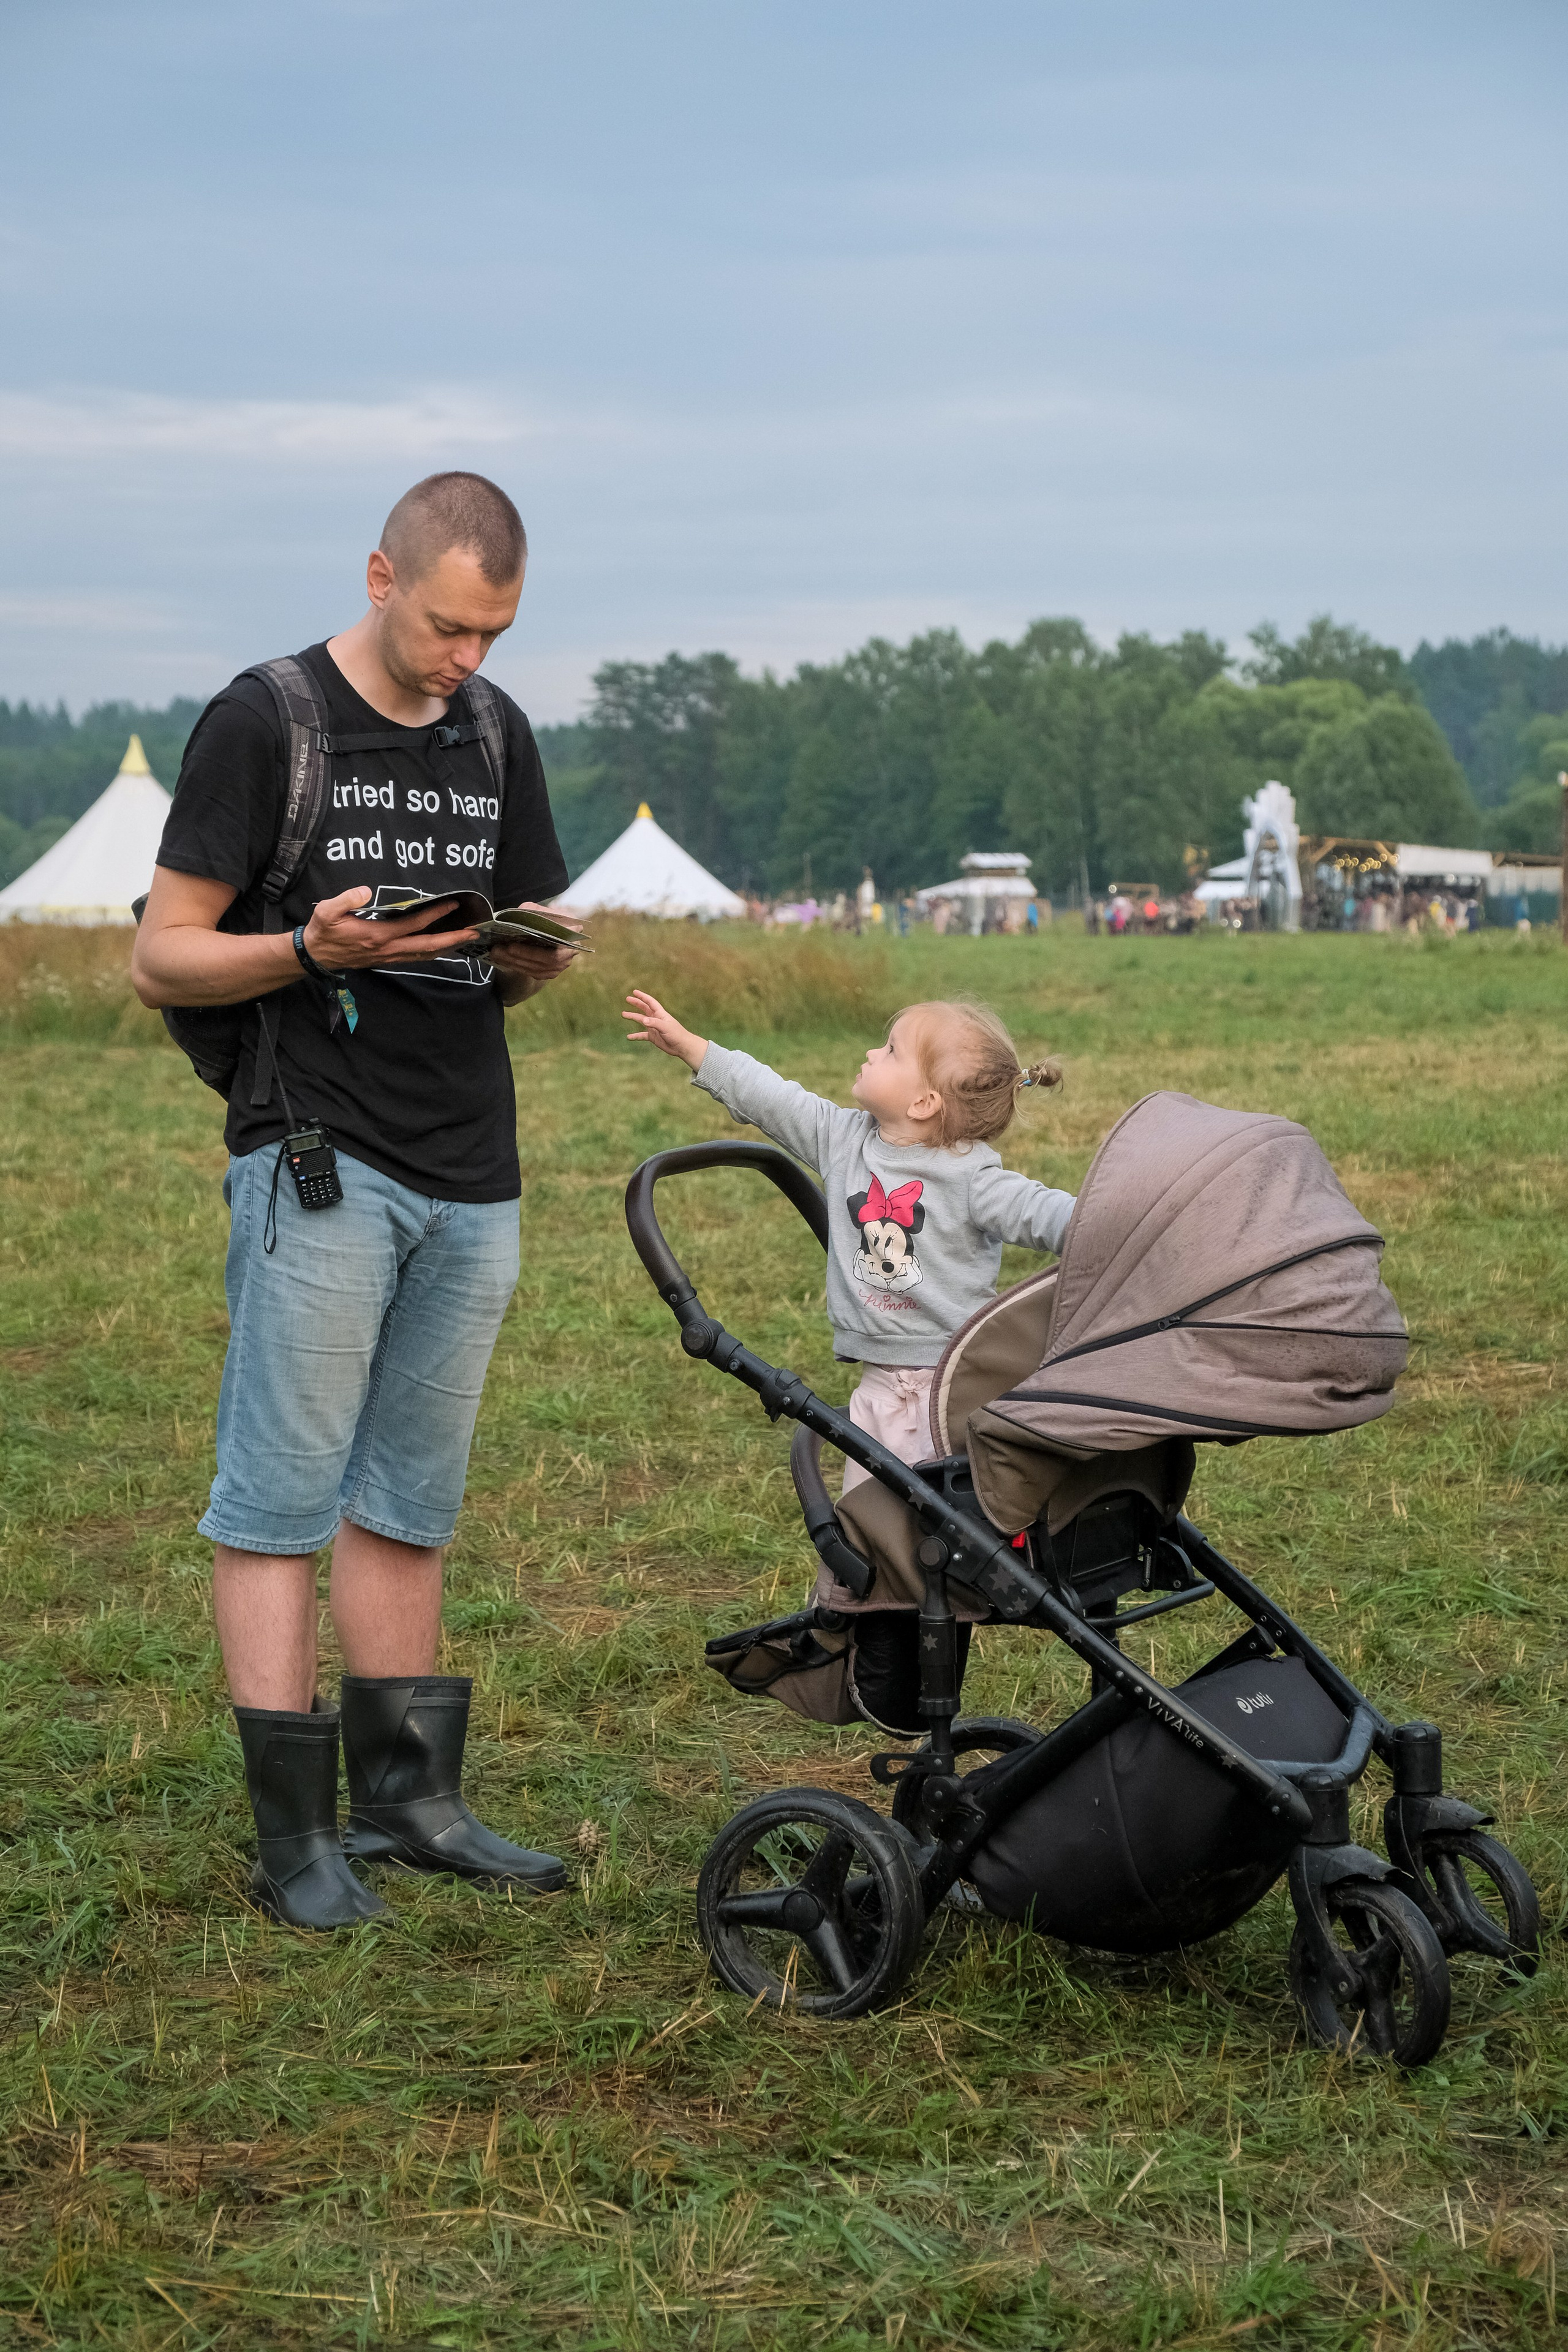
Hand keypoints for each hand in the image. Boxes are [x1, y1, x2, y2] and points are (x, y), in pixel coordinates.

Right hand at [302, 887, 478, 967]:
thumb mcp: (327, 911)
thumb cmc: (323, 932)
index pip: (414, 924)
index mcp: (378, 936)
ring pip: (424, 955)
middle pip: (428, 946)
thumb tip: (366, 890)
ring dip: (446, 948)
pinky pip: (416, 958)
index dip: (435, 914)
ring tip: (464, 939)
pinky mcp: (387, 959)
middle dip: (453, 939)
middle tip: (474, 931)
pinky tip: (442, 947)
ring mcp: (389, 957)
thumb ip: (346, 899)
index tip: (452, 904)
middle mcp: (388, 949)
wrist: (316, 956)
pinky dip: (432, 952)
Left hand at [485, 902, 582, 1002]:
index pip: (556, 943)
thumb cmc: (545, 918)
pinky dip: (516, 967)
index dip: (534, 948)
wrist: (551, 930)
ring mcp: (561, 965)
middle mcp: (570, 951)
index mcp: (572, 932)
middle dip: (519, 956)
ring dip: (514, 962)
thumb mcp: (539, 910)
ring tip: (496, 953)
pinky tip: (502, 959)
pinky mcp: (551, 972)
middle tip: (498, 949)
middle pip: (545, 959)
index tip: (511, 945)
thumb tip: (517, 917)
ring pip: (537, 968)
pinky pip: (533, 973)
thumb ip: (531, 911)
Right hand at [623, 990, 707, 1068]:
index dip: (642, 996)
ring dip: (633, 1017)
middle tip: (627, 999)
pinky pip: (642, 1035)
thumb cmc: (676, 1035)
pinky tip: (628, 1037)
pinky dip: (635, 1036)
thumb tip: (643, 1020)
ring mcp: (654, 1028)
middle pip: (644, 1009)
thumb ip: (654, 1023)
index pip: (650, 1002)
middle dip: (636, 1003)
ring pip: (641, 1020)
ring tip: (623, 1014)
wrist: (682, 1047)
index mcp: (660, 1014)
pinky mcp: (653, 1037)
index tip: (634, 992)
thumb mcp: (665, 1027)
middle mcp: (656, 1019)